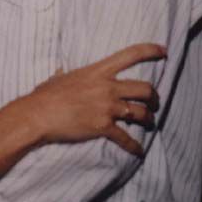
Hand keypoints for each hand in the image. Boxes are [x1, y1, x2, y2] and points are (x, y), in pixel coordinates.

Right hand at [26, 42, 165, 155]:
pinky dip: (134, 146)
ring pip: (141, 112)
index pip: (130, 55)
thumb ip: (66, 74)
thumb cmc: (45, 95)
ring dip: (148, 119)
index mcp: (98, 70)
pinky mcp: (103, 126)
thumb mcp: (59, 78)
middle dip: (154, 97)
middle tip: (154, 102)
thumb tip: (61, 72)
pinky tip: (138, 151)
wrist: (38, 114)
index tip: (163, 51)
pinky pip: (126, 138)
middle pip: (144, 88)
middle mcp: (107, 87)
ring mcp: (106, 107)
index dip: (150, 50)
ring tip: (149, 122)